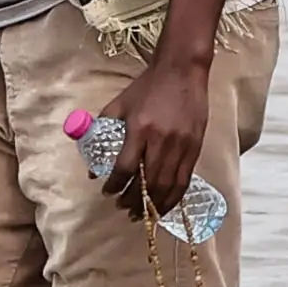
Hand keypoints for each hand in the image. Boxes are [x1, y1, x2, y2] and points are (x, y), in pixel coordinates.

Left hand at [93, 52, 209, 220]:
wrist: (182, 72)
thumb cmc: (147, 87)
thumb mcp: (120, 104)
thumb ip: (102, 129)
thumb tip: (92, 160)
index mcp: (139, 129)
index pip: (125, 167)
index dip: (114, 185)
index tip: (106, 192)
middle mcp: (162, 141)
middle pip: (147, 182)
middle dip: (133, 200)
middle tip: (122, 209)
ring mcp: (181, 146)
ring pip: (167, 186)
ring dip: (153, 205)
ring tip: (140, 214)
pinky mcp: (195, 148)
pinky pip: (184, 181)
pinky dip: (173, 198)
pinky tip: (163, 206)